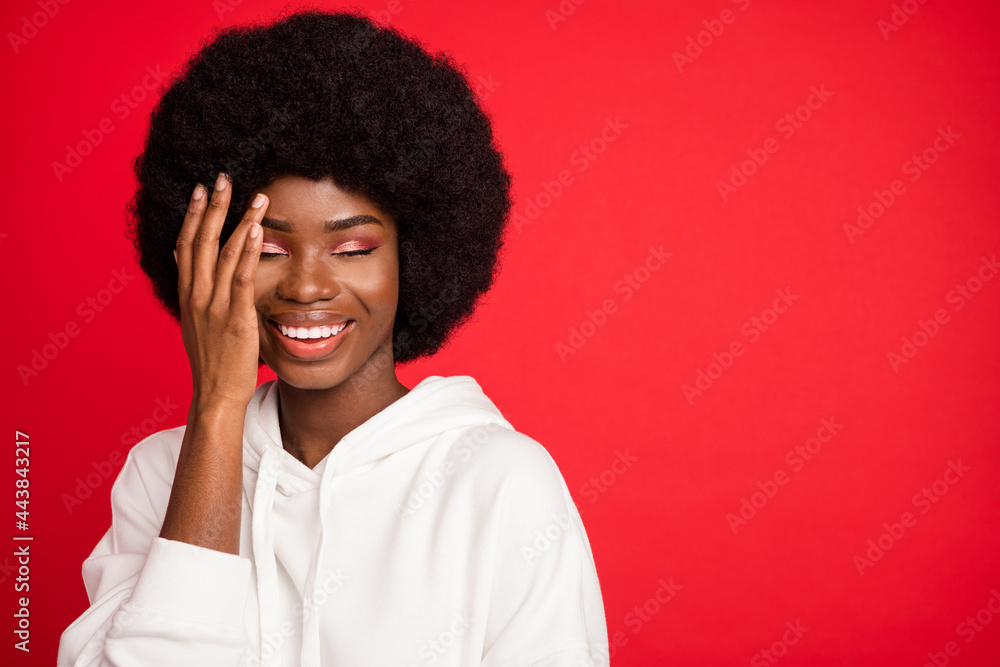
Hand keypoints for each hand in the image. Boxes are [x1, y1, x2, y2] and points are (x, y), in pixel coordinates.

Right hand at [174, 173, 268, 411]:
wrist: (215, 393)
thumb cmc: (212, 359)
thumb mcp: (197, 320)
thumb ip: (196, 291)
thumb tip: (189, 263)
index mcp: (188, 294)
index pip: (187, 244)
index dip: (194, 215)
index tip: (201, 190)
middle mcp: (197, 294)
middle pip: (203, 240)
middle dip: (214, 207)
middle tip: (223, 178)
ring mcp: (215, 305)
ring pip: (227, 253)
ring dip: (242, 221)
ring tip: (257, 197)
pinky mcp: (236, 317)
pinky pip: (243, 278)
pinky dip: (251, 252)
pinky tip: (258, 231)